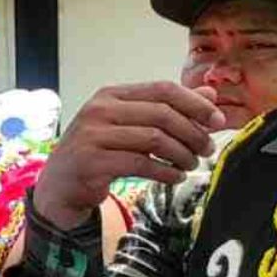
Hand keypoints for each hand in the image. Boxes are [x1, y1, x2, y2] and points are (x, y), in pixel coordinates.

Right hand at [32, 82, 223, 230]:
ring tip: (191, 165)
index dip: (195, 104)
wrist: (59, 186)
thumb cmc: (98, 153)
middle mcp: (98, 110)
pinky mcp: (91, 162)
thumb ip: (166, 108)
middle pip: (162, 114)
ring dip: (182, 154)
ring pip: (154, 139)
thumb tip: (209, 93)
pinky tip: (175, 177)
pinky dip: (165, 172)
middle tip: (206, 149)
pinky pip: (141, 164)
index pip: (163, 89)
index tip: (217, 121)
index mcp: (110, 95)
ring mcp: (92, 135)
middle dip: (193, 133)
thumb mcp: (130, 126)